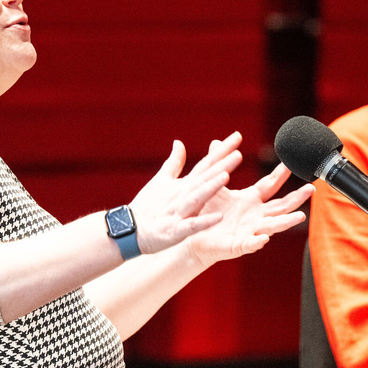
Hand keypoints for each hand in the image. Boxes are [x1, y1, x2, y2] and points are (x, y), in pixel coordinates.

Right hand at [127, 136, 242, 255]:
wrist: (128, 229)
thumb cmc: (147, 206)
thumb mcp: (161, 181)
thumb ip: (174, 163)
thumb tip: (179, 142)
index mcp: (183, 184)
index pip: (205, 163)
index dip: (221, 150)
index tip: (238, 137)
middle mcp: (183, 195)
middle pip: (204, 178)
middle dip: (221, 166)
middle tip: (238, 153)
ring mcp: (179, 212)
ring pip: (197, 198)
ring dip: (211, 188)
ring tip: (226, 177)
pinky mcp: (175, 230)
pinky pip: (191, 226)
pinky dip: (204, 221)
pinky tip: (219, 217)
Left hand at [185, 161, 314, 265]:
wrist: (192, 235)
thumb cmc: (206, 211)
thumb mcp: (212, 185)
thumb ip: (217, 165)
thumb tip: (216, 141)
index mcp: (250, 199)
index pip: (270, 184)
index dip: (281, 173)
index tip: (291, 162)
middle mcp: (255, 215)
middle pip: (281, 205)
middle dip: (297, 197)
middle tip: (311, 188)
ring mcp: (250, 230)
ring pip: (273, 226)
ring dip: (287, 221)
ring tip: (300, 217)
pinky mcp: (239, 245)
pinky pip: (251, 243)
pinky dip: (258, 241)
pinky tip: (263, 238)